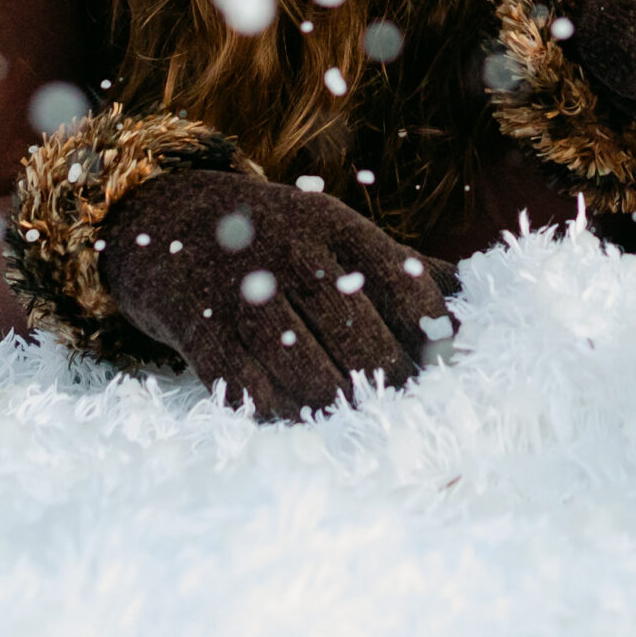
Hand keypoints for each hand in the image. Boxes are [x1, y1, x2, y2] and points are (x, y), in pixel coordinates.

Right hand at [102, 169, 458, 419]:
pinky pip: (249, 389)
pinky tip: (292, 416)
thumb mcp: (335, 231)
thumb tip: (472, 298)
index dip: (428, 332)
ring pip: (309, 371)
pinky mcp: (199, 327)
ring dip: (335, 405)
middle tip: (395, 403)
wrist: (163, 219)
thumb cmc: (272, 235)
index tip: (437, 362)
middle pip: (361, 336)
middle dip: (385, 380)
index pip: (404, 282)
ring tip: (350, 417)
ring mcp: (243, 290)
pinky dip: (277, 412)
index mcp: (334, 224)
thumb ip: (399, 265)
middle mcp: (293, 251)